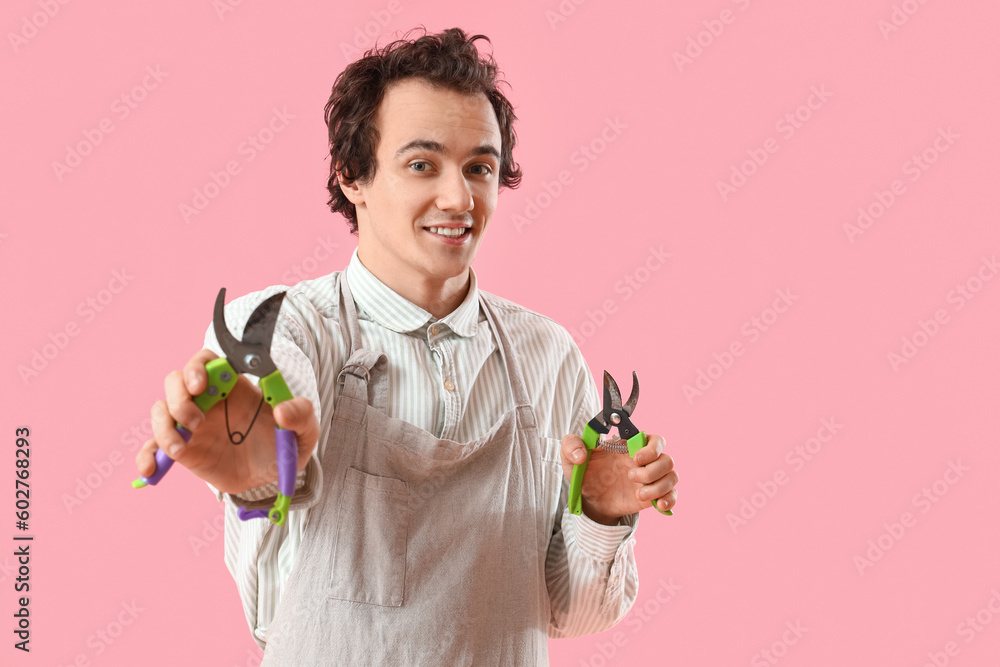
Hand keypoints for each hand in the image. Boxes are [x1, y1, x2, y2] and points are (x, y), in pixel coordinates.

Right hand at [134, 349, 318, 495]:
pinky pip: (153, 447)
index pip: (207, 361)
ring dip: (163, 426)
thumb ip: (301, 415)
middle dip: (179, 396)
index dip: (198, 366)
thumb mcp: (304, 431)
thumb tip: (282, 411)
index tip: (201, 383)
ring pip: (160, 410)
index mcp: (234, 388)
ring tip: (181, 448)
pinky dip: (146, 456)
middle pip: (176, 380)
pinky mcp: (182, 450)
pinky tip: (150, 471)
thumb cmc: (285, 444)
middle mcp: (208, 401)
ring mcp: (191, 425)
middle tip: (197, 420)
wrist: (273, 476)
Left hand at [560, 432, 677, 524]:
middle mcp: (645, 462)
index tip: (635, 458)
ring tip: (639, 495)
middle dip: (652, 470)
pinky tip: (657, 505)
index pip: (655, 440)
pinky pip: (672, 495)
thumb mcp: (571, 458)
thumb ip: (570, 446)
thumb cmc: (585, 473)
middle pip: (667, 459)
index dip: (651, 448)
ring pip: (672, 477)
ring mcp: (650, 479)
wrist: (589, 499)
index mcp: (630, 447)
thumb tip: (581, 454)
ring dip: (659, 487)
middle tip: (630, 477)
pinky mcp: (652, 496)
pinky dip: (669, 500)